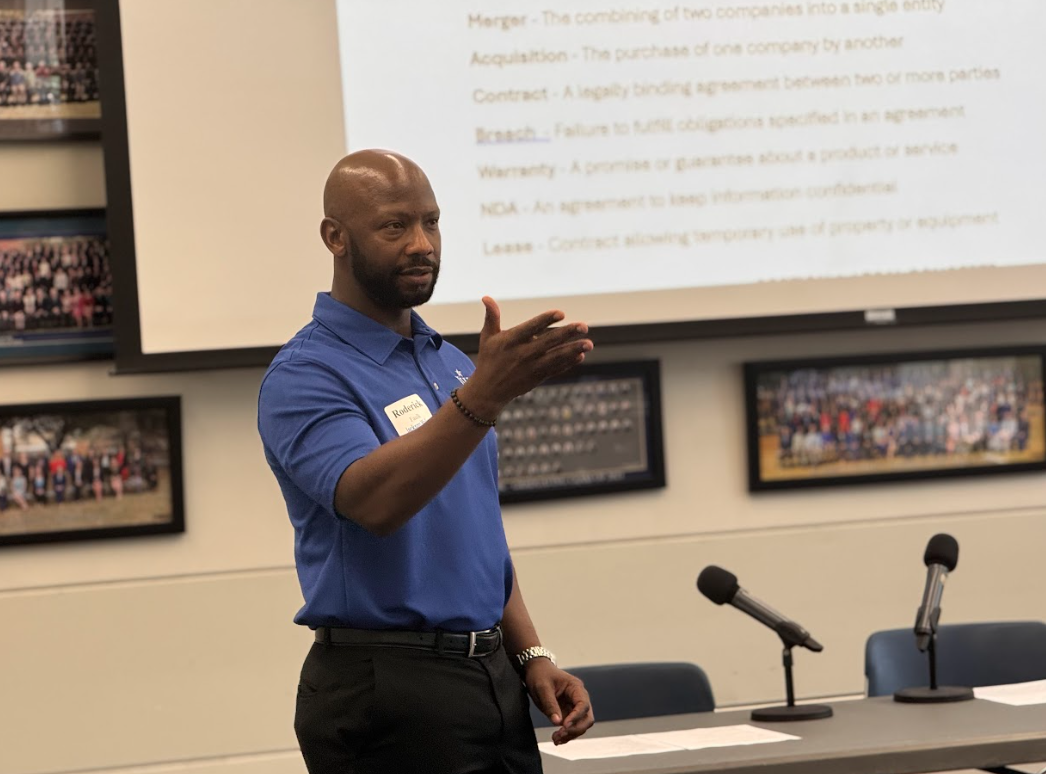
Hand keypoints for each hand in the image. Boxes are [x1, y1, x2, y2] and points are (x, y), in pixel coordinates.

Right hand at [461, 297, 592, 417]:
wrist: (488, 390)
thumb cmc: (489, 358)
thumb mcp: (488, 337)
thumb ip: (491, 317)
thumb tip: (486, 297)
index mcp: (510, 341)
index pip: (531, 328)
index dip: (546, 320)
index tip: (561, 313)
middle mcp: (522, 354)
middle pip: (548, 342)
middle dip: (567, 334)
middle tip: (584, 326)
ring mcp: (531, 367)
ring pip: (555, 357)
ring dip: (573, 350)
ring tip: (589, 343)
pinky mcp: (537, 377)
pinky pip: (555, 369)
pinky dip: (568, 363)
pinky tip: (580, 355)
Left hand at [524, 659, 594, 744]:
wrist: (536, 670)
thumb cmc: (540, 674)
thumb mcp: (542, 687)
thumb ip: (550, 704)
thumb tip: (557, 722)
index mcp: (576, 687)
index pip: (583, 705)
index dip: (576, 717)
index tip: (564, 725)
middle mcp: (578, 698)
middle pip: (586, 718)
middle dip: (575, 729)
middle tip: (560, 734)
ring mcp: (574, 707)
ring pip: (580, 725)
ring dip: (570, 734)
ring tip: (556, 739)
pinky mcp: (567, 714)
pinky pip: (571, 727)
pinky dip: (566, 735)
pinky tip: (557, 739)